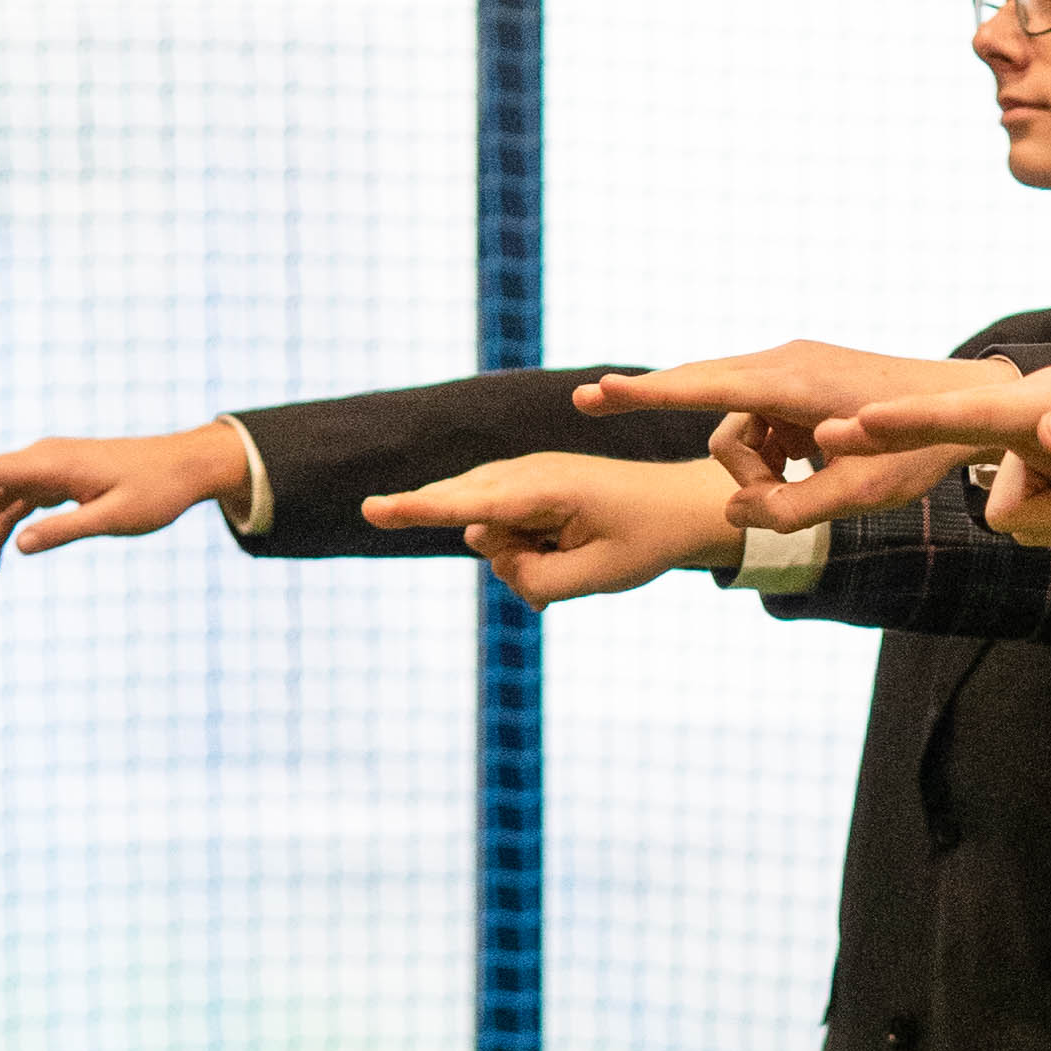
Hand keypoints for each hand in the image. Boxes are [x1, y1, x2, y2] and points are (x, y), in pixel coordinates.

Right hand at [0, 419, 247, 578]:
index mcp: (48, 463)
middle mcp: (39, 462)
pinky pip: (15, 509)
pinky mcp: (55, 485)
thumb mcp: (115, 516)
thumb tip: (17, 547)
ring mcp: (45, 473)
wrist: (188, 467)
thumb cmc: (157, 491)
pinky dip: (1, 537)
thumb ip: (66, 530)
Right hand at [355, 454, 739, 600]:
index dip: (418, 511)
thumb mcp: (596, 576)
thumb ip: (533, 576)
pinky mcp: (524, 489)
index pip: (469, 504)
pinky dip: (527, 552)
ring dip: (523, 556)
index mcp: (547, 489)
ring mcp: (522, 477)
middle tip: (569, 548)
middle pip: (469, 517)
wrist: (678, 508)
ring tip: (579, 551)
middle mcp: (526, 473)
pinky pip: (501, 531)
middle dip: (510, 551)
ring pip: (487, 533)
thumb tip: (494, 555)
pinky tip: (564, 554)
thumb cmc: (644, 540)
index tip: (373, 510)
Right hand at [580, 346, 969, 526]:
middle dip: (677, 425)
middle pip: (706, 399)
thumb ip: (792, 510)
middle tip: (588, 403)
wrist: (971, 403)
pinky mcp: (802, 381)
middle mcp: (784, 364)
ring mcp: (793, 368)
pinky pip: (762, 420)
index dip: (644, 395)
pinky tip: (815, 465)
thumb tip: (734, 514)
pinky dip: (772, 450)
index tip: (593, 394)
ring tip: (808, 484)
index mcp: (792, 383)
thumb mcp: (861, 493)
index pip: (701, 388)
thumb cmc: (921, 446)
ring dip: (754, 464)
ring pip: (736, 423)